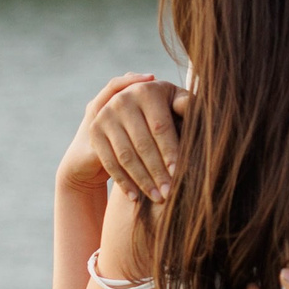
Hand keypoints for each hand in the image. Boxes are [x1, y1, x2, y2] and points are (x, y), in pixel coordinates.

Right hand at [88, 78, 189, 202]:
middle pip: (143, 144)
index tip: (179, 175)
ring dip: (142, 181)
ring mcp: (105, 116)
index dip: (170, 152)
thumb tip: (194, 110)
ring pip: (126, 156)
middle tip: (169, 193)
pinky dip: (123, 182)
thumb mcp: (174, 104)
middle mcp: (123, 100)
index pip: (160, 128)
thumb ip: (186, 106)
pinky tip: (135, 198)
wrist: (127, 111)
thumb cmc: (163, 109)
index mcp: (147, 91)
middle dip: (157, 172)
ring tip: (157, 198)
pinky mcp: (94, 131)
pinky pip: (110, 162)